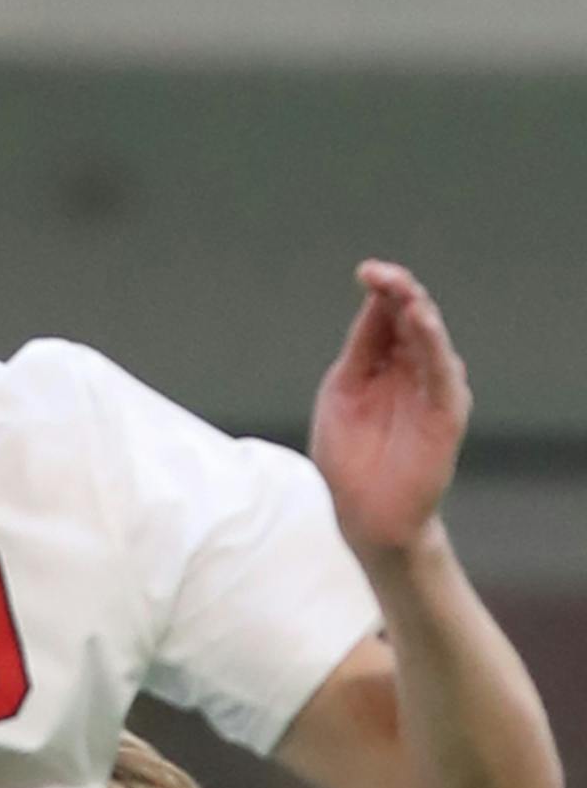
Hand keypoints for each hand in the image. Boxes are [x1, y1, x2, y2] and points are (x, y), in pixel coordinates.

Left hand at [310, 261, 470, 559]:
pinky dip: (433, 346)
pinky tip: (422, 323)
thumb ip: (360, 351)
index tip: (365, 270)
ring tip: (405, 293)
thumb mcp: (342, 394)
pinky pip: (443, 372)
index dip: (381, 289)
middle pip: (412, 317)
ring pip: (432, 339)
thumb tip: (374, 302)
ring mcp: (432, 389)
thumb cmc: (347, 460)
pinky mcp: (446, 413)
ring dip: (419, 312)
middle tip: (381, 273)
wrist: (362, 516)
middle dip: (399, 291)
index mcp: (384, 362)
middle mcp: (413, 369)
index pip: (387, 315)